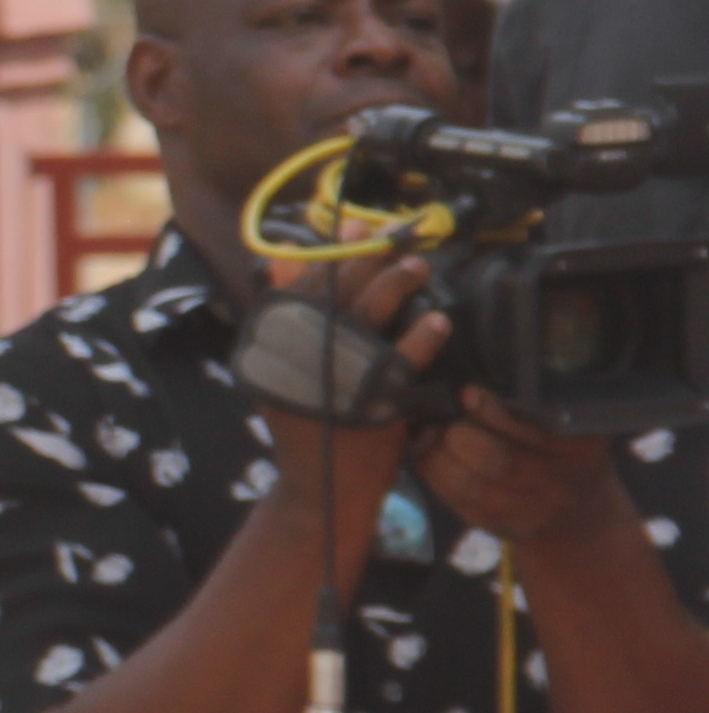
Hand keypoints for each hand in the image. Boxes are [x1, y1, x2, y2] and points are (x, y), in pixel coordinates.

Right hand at [249, 249, 438, 557]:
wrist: (321, 490)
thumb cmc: (307, 422)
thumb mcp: (281, 367)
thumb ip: (282, 313)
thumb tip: (280, 257)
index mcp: (273, 342)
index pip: (304, 281)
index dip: (333, 248)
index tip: (356, 222)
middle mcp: (297, 354)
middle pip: (337, 288)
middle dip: (370, 253)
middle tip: (400, 231)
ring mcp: (333, 376)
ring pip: (367, 313)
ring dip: (396, 283)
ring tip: (418, 265)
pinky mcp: (369, 399)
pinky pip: (400, 359)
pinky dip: (420, 336)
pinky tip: (438, 319)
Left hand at [415, 386, 624, 546]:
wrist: (582, 517)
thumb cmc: (569, 456)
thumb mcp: (573, 425)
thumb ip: (542, 402)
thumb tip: (488, 372)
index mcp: (578, 449)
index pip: (530, 430)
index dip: (492, 412)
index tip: (468, 393)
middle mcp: (554, 483)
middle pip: (492, 459)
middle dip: (457, 432)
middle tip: (442, 411)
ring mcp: (524, 511)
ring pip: (465, 481)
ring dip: (436, 451)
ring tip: (426, 429)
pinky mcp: (495, 525)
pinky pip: (453, 498)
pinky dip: (432, 471)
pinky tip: (425, 451)